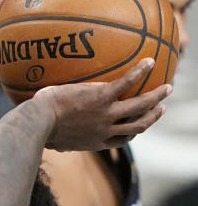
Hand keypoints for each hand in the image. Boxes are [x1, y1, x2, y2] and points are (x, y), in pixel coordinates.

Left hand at [36, 62, 171, 150]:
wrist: (38, 123)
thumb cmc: (40, 130)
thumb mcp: (55, 142)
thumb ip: (62, 143)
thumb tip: (55, 144)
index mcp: (96, 142)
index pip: (122, 140)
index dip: (134, 132)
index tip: (141, 125)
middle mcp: (105, 131)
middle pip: (138, 126)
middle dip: (153, 117)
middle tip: (162, 107)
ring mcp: (106, 114)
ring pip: (140, 107)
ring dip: (156, 97)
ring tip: (167, 87)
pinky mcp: (102, 97)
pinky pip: (127, 83)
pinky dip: (140, 72)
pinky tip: (150, 61)